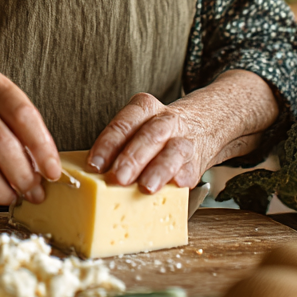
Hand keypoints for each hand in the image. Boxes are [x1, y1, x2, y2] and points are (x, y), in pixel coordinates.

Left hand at [86, 70, 278, 193]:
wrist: (205, 123)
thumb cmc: (159, 132)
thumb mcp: (139, 126)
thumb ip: (119, 146)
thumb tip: (91, 173)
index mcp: (144, 108)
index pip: (123, 123)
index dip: (108, 144)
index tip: (95, 164)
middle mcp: (165, 121)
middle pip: (149, 135)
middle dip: (132, 158)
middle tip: (118, 177)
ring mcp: (183, 141)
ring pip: (173, 152)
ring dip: (159, 170)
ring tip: (147, 187)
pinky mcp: (197, 162)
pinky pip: (191, 170)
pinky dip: (182, 179)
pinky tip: (176, 186)